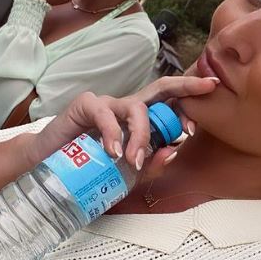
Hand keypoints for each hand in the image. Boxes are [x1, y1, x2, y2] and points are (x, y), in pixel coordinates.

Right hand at [24, 75, 219, 172]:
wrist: (50, 167)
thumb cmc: (91, 168)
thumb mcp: (127, 173)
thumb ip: (150, 164)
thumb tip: (174, 150)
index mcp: (141, 121)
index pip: (170, 106)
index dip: (190, 104)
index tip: (211, 102)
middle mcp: (127, 108)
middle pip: (160, 90)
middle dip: (186, 87)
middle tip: (206, 86)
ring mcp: (108, 104)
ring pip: (136, 108)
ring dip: (140, 135)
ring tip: (134, 160)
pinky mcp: (86, 104)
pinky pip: (105, 114)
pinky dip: (112, 133)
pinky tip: (112, 152)